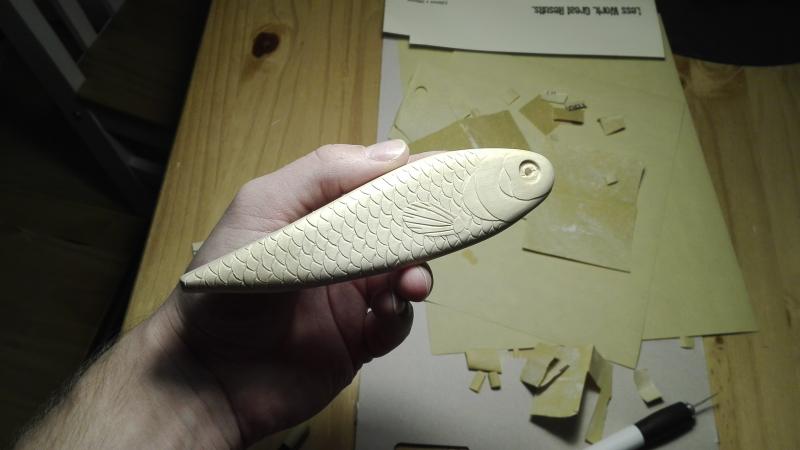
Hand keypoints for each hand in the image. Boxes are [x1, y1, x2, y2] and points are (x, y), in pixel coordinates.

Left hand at [161, 140, 433, 445]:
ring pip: (405, 274)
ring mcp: (350, 296)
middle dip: (422, 228)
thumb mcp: (262, 209)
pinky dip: (401, 315)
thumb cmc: (225, 286)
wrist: (205, 376)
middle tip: (442, 230)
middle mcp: (338, 251)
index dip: (411, 177)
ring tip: (411, 282)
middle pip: (398, 231)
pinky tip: (388, 312)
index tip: (449, 173)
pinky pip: (396, 322)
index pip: (374, 184)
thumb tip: (397, 151)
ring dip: (417, 272)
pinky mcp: (358, 340)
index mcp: (316, 213)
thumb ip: (324, 174)